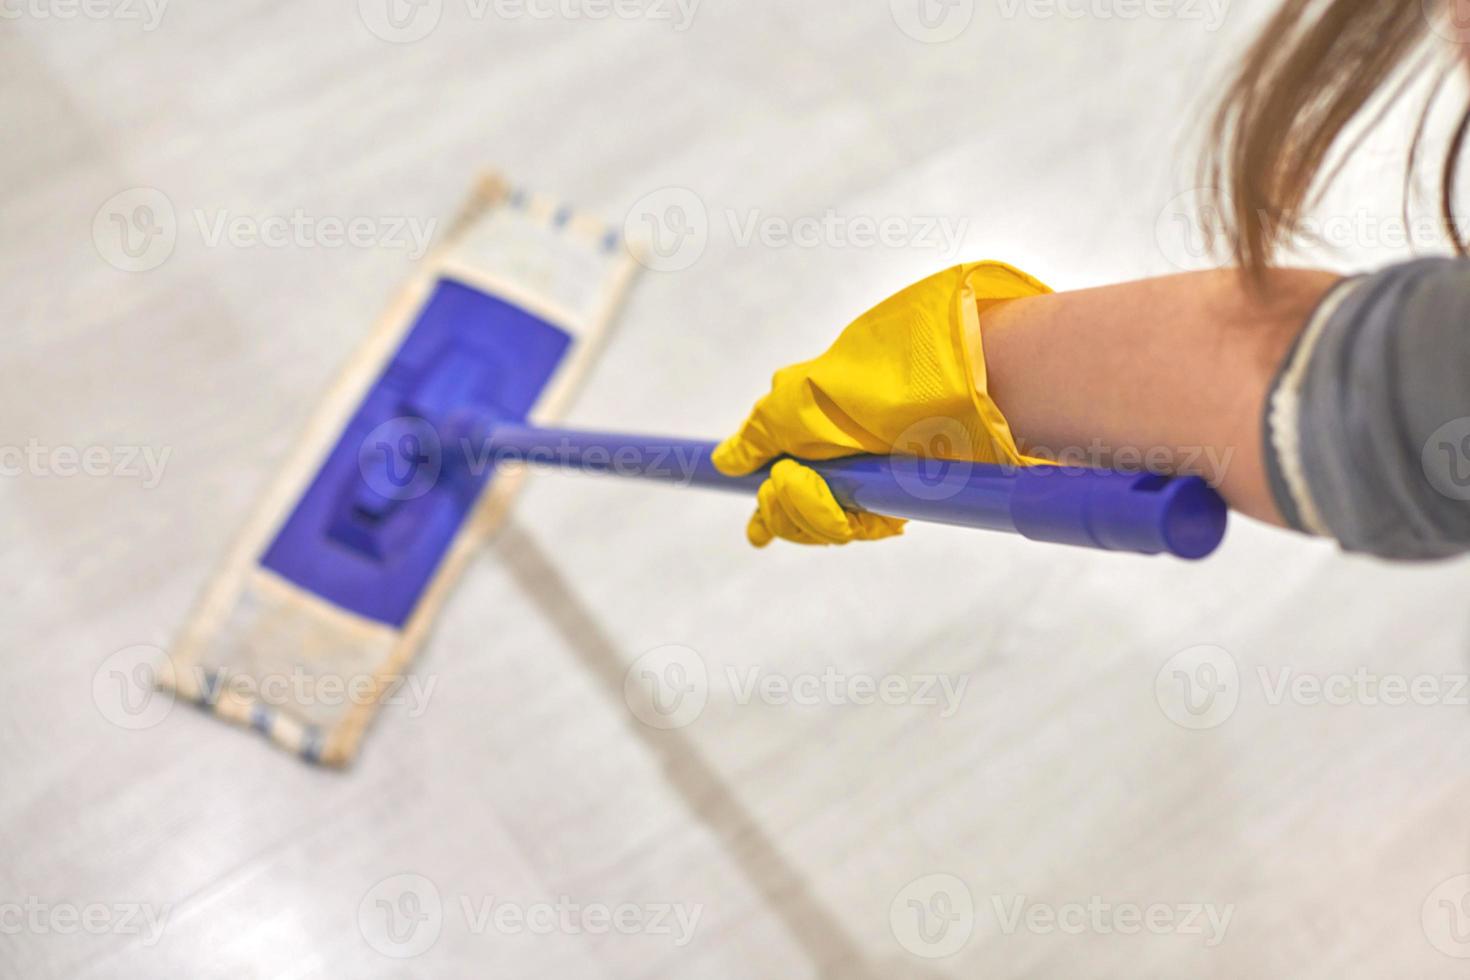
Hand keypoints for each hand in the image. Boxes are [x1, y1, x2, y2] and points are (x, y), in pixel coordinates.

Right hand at [712, 261, 1050, 546]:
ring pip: (819, 528)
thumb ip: (758, 436)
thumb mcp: (790, 403)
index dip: (769, 509)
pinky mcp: (895, 503)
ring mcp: (867, 484)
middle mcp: (840, 461)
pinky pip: (853, 530)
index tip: (756, 532)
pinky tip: (851, 506)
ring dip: (810, 512)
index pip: (780, 484)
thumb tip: (724, 461)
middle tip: (795, 480)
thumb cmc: (864, 386)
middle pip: (791, 513)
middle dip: (785, 506)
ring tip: (821, 486)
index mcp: (813, 433)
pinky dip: (842, 521)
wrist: (934, 393)